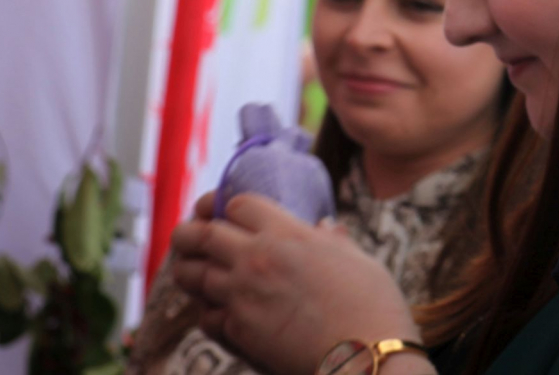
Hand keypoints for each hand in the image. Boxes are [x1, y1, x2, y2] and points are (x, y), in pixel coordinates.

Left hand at [171, 193, 417, 374]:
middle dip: (189, 233)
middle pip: (202, 235)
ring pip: (192, 275)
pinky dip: (208, 312)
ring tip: (192, 272)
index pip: (238, 204)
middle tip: (187, 236)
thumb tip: (327, 229)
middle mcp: (257, 258)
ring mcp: (243, 295)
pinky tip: (217, 312)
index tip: (228, 213)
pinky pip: (207, 317)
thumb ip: (333, 242)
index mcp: (288, 233)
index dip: (228, 206)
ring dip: (189, 271)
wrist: (363, 354)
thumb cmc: (371, 304)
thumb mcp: (357, 259)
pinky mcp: (238, 330)